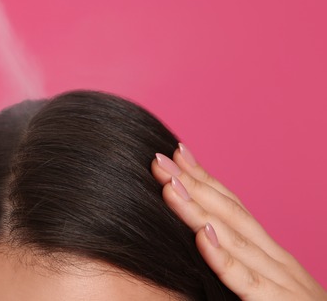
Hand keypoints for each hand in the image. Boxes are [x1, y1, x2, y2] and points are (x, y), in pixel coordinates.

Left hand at [151, 144, 326, 299]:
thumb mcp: (265, 287)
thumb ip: (238, 266)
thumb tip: (201, 238)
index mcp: (271, 254)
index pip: (233, 207)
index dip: (204, 179)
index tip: (175, 153)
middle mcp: (277, 260)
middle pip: (230, 213)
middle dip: (194, 184)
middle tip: (160, 159)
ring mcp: (281, 281)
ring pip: (234, 239)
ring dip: (199, 210)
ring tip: (170, 185)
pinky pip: (247, 280)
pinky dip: (224, 258)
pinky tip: (203, 237)